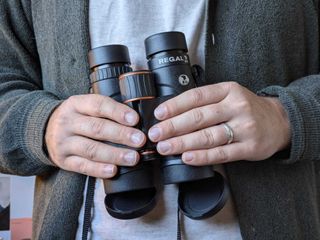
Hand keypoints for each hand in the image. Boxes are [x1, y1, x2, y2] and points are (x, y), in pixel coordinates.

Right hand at [45, 94, 145, 177]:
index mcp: (76, 104)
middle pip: (97, 128)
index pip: (98, 105)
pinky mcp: (63, 160)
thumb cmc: (75, 118)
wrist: (44, 129)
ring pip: (91, 149)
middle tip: (140, 140)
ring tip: (133, 158)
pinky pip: (82, 166)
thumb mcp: (84, 106)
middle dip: (121, 135)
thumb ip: (105, 110)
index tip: (135, 120)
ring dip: (115, 154)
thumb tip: (135, 121)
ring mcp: (64, 142)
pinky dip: (99, 169)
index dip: (118, 112)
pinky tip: (113, 170)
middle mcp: (68, 122)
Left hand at [148, 82, 290, 164]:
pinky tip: (187, 158)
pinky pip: (222, 153)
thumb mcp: (229, 95)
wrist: (279, 121)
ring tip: (165, 147)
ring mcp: (245, 127)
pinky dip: (202, 156)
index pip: (196, 97)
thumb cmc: (246, 108)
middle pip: (199, 117)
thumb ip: (206, 102)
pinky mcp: (250, 147)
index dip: (174, 106)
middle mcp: (237, 106)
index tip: (158, 115)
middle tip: (156, 134)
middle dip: (173, 127)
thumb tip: (172, 113)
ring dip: (183, 143)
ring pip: (208, 136)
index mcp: (228, 90)